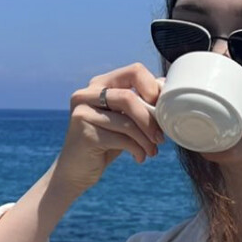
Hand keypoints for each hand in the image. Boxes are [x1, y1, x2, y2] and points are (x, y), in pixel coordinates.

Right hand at [56, 61, 165, 194]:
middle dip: (151, 119)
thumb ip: (139, 102)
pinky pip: (121, 139)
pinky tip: (140, 157)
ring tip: (152, 151)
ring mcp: (83, 113)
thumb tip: (166, 86)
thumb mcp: (124, 118)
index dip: (153, 89)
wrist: (76, 170)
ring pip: (127, 121)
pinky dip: (137, 149)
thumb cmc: (106, 141)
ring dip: (146, 139)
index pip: (134, 71)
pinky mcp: (84, 134)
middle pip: (129, 97)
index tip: (161, 110)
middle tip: (161, 137)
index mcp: (99, 84)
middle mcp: (87, 94)